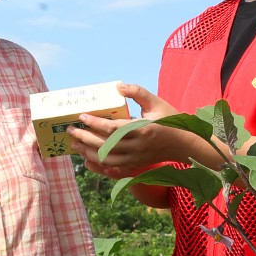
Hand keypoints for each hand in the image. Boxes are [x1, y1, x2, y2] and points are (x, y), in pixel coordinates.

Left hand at [66, 83, 195, 178]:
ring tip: (76, 143)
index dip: (95, 123)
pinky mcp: (136, 165)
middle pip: (105, 146)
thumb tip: (118, 86)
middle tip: (71, 130)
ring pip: (106, 160)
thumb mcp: (156, 102)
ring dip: (88, 152)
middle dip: (85, 138)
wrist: (185, 144)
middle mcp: (138, 147)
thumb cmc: (170, 120)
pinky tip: (88, 157)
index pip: (113, 129)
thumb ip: (137, 92)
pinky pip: (113, 168)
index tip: (81, 117)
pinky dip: (98, 163)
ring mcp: (136, 158)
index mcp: (142, 130)